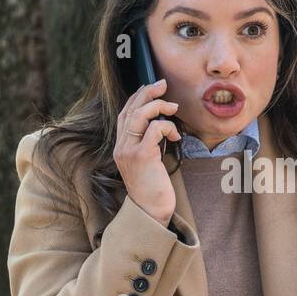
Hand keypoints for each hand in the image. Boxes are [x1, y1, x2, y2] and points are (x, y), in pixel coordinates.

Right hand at [115, 78, 181, 225]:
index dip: (136, 97)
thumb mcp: (149, 162)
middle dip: (147, 92)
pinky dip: (167, 126)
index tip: (151, 88)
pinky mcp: (141, 156)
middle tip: (163, 84)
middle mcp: (121, 146)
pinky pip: (155, 128)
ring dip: (158, 106)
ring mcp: (129, 151)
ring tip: (174, 108)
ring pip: (139, 115)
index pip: (124, 113)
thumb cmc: (154, 188)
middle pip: (130, 109)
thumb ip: (149, 143)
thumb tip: (162, 123)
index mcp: (121, 146)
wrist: (151, 211)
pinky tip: (176, 136)